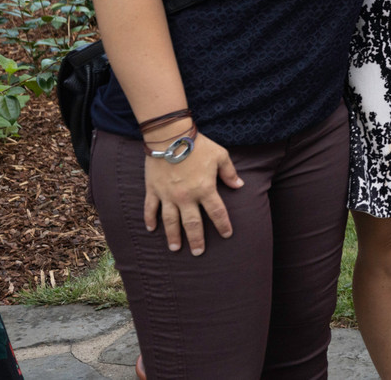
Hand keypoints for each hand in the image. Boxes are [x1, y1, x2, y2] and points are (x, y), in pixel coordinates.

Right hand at [142, 130, 242, 254]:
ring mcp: (167, 195)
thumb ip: (230, 173)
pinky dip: (150, 219)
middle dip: (196, 239)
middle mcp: (186, 196)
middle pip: (192, 223)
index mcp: (205, 189)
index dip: (223, 225)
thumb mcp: (220, 156)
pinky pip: (150, 208)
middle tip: (199, 253)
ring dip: (172, 236)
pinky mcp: (153, 190)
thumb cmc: (198, 145)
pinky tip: (151, 229)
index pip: (217, 212)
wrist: (170, 136)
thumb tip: (240, 186)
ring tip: (175, 249)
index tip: (227, 235)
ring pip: (170, 221)